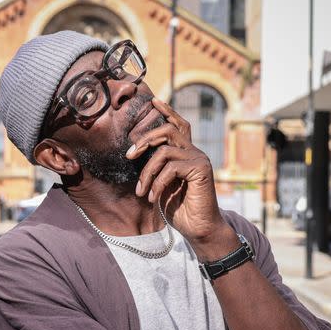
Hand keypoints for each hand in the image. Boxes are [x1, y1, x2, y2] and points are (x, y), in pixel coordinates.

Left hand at [126, 98, 229, 245]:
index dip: (167, 111)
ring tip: (142, 191)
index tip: (153, 101)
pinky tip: (153, 197)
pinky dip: (157, 182)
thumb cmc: (179, 209)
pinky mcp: (201, 169)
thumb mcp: (161, 185)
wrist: (199, 229)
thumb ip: (155, 168)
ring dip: (147, 172)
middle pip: (168, 131)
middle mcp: (194, 152)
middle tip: (129, 155)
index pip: (178, 125)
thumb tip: (136, 154)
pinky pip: (171, 167)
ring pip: (164, 151)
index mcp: (186, 153)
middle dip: (145, 139)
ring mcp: (199, 159)